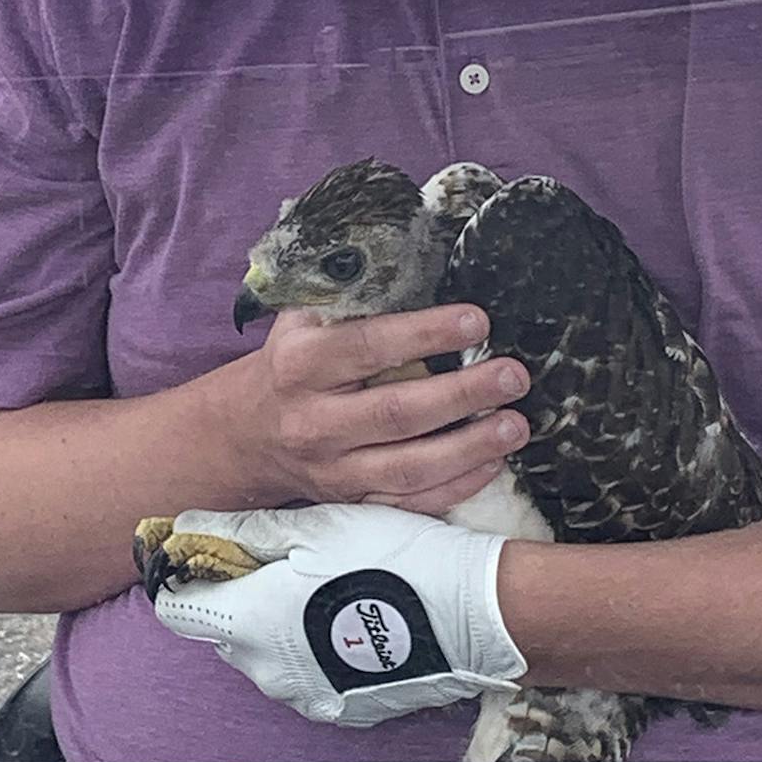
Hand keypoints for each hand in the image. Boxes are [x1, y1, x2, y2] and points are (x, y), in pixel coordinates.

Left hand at [151, 503, 526, 726]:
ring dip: (278, 617)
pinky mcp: (340, 706)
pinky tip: (349, 607)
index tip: (208, 549)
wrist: (467, 613)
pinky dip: (313, 642)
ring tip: (324, 576)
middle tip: (283, 551)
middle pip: (224, 628)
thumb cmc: (392, 559)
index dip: (188, 573)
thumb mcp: (315, 526)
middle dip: (241, 590)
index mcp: (249, 622)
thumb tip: (188, 525)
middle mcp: (267, 671)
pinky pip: (305, 671)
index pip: (178, 608)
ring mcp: (304, 695)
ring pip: (266, 650)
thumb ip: (244, 532)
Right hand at [229, 305, 530, 514]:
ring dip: (470, 448)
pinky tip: (493, 463)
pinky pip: (409, 502)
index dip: (426, 333)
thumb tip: (418, 260)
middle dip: (463, 394)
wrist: (245, 434)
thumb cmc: (291, 362)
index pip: (370, 346)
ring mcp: (332, 469)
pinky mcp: (350, 502)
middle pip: (397, 412)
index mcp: (301, 362)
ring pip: (409, 466)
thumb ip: (352, 296)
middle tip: (513, 374)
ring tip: (516, 425)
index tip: (476, 320)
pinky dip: (455, 486)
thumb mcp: (303, 319)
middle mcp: (313, 420)